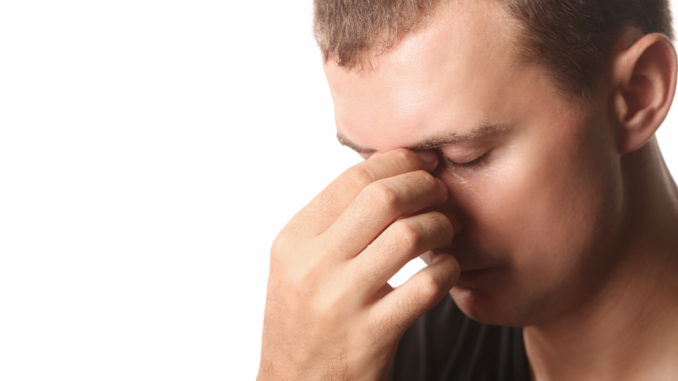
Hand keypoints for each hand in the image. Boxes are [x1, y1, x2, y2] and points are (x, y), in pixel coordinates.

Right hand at [258, 149, 459, 380]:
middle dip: (425, 186)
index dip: (397, 162)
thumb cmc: (304, 321)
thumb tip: (383, 173)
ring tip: (446, 232)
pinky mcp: (372, 336)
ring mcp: (342, 302)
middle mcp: (313, 266)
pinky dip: (447, 269)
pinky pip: (426, 286)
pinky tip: (446, 269)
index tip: (420, 164)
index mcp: (294, 241)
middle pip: (383, 198)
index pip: (353, 180)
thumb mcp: (298, 266)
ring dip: (441, 226)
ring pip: (409, 235)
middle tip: (441, 194)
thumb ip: (331, 224)